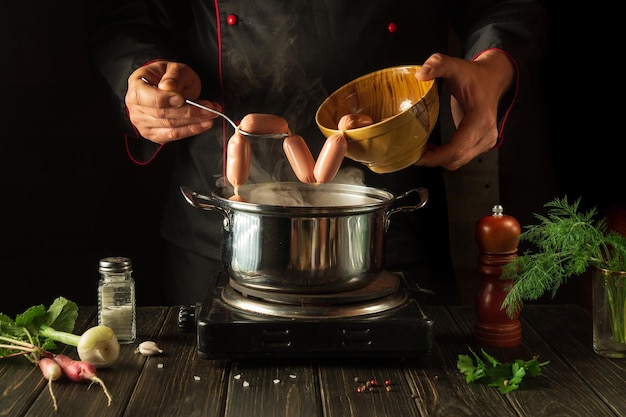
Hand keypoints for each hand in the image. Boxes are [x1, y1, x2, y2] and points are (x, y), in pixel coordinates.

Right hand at [125, 61, 220, 143]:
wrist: (166, 86)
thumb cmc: (169, 77)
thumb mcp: (174, 69)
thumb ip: (174, 77)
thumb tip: (169, 89)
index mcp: (137, 87)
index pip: (150, 98)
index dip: (167, 100)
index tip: (183, 99)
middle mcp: (135, 107)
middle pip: (164, 114)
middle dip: (190, 112)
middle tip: (210, 108)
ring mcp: (143, 123)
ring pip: (171, 126)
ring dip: (195, 122)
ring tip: (211, 114)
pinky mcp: (154, 135)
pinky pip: (173, 136)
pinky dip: (191, 130)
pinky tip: (204, 124)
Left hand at [414, 50, 514, 169]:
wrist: (493, 79)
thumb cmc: (475, 75)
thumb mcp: (455, 65)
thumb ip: (438, 64)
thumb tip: (421, 74)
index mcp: (480, 119)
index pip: (457, 148)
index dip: (436, 157)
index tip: (418, 156)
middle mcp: (486, 134)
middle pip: (456, 159)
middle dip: (433, 160)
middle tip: (413, 154)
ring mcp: (486, 141)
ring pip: (458, 161)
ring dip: (439, 159)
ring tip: (421, 150)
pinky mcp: (481, 144)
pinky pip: (461, 157)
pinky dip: (446, 157)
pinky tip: (433, 149)